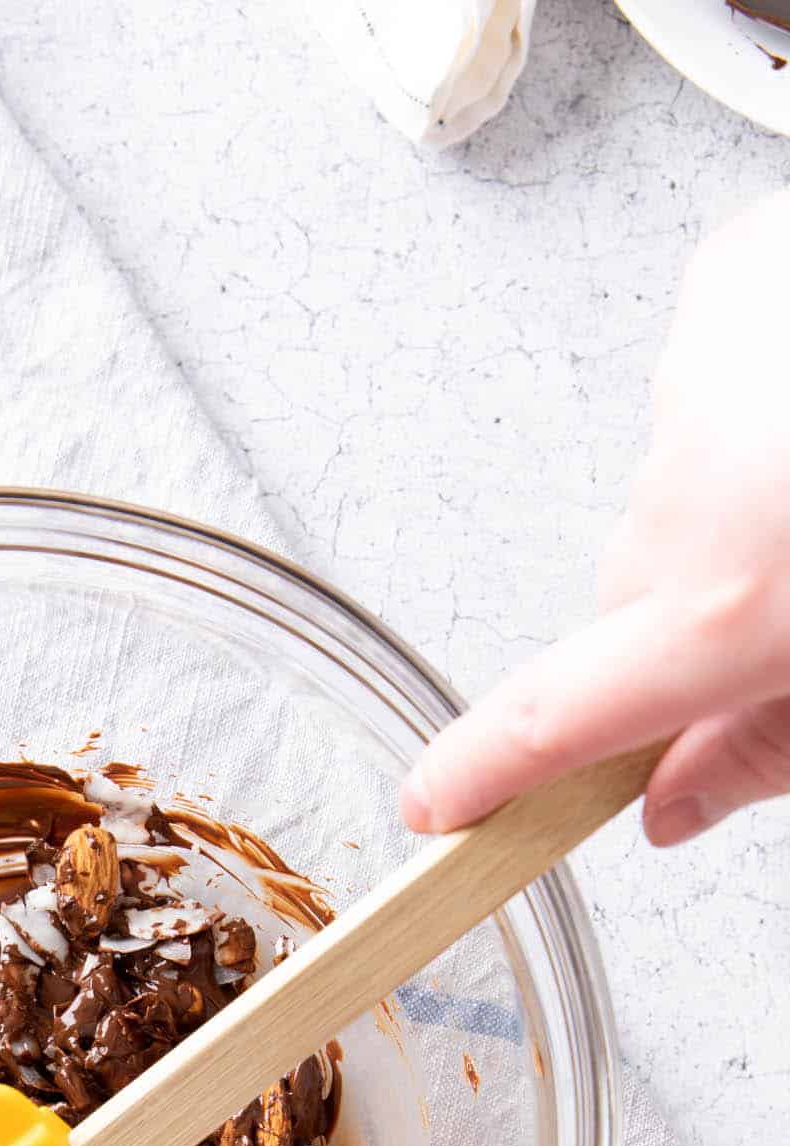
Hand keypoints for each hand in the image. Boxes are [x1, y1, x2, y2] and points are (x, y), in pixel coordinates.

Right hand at [402, 194, 789, 849]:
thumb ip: (767, 752)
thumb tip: (674, 808)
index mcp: (721, 614)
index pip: (553, 716)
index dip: (484, 769)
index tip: (436, 804)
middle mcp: (685, 504)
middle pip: (632, 604)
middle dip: (694, 623)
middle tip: (788, 615)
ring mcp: (698, 391)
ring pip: (674, 493)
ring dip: (738, 507)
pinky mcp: (728, 292)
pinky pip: (705, 383)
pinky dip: (754, 402)